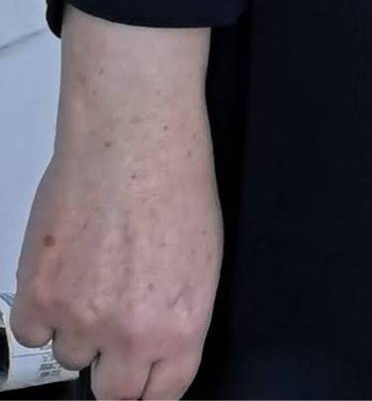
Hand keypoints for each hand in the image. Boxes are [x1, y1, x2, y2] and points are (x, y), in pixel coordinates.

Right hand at [11, 14, 221, 400]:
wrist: (134, 134)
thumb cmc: (175, 179)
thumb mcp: (203, 259)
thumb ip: (177, 314)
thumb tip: (161, 344)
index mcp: (180, 326)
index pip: (162, 394)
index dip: (150, 381)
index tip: (142, 372)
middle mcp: (130, 333)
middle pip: (113, 391)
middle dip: (113, 362)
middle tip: (114, 322)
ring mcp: (80, 319)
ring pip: (70, 354)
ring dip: (77, 324)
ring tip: (94, 272)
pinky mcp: (40, 297)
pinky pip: (30, 332)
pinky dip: (41, 309)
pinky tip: (64, 271)